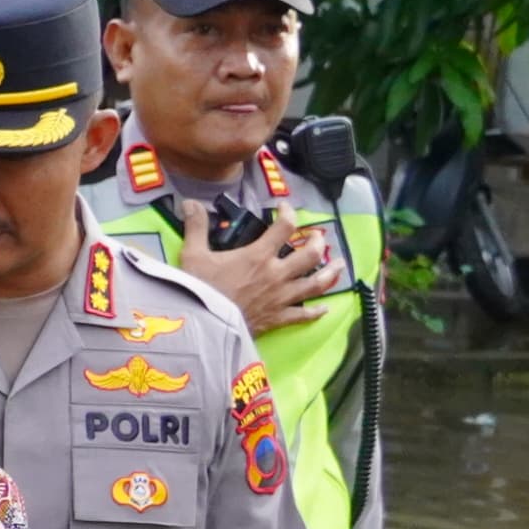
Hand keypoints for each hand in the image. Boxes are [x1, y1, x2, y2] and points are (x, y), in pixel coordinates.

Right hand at [176, 214, 338, 332]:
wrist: (200, 325)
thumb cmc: (198, 289)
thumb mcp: (192, 255)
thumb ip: (196, 227)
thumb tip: (189, 203)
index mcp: (258, 256)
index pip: (284, 227)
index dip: (289, 213)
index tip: (285, 208)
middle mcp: (276, 274)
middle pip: (311, 254)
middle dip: (318, 242)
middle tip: (316, 238)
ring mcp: (280, 297)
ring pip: (316, 283)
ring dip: (330, 273)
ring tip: (339, 265)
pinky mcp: (277, 318)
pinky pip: (302, 315)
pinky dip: (315, 312)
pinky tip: (324, 308)